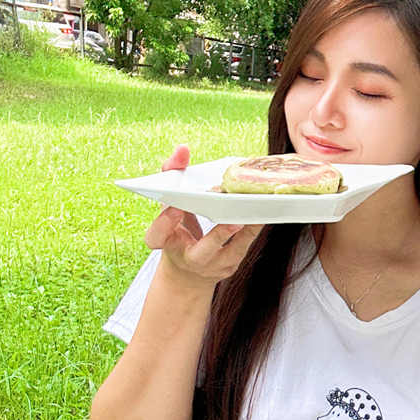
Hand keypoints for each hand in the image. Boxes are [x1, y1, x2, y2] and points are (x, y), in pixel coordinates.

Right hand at [147, 145, 264, 288]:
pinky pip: (245, 246)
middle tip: (231, 220)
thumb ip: (172, 178)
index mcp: (165, 243)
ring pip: (231, 251)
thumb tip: (182, 150)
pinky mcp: (231, 264)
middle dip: (217, 235)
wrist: (190, 270)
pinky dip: (253, 228)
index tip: (174, 207)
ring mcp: (212, 265)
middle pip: (201, 252)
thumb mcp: (169, 206)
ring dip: (245, 231)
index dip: (164, 222)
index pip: (157, 236)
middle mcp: (189, 258)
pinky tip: (262, 213)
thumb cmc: (179, 229)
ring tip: (256, 212)